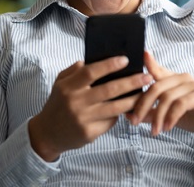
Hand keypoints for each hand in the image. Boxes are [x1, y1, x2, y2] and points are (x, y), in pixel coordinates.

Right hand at [28, 56, 152, 160]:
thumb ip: (75, 71)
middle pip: (109, 89)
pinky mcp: (89, 133)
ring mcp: (83, 119)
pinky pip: (110, 121)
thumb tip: (94, 59)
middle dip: (131, 82)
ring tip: (145, 93)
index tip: (126, 59)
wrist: (47, 133)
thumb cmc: (58, 104)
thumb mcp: (60, 83)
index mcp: (68, 87)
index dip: (110, 65)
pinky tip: (130, 108)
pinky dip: (120, 114)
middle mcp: (76, 102)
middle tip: (147, 76)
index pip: (91, 71)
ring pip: (115, 108)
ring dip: (133, 100)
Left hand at [128, 52, 193, 135]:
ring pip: (167, 96)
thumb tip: (128, 114)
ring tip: (154, 132)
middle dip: (142, 104)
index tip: (132, 62)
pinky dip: (171, 117)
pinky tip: (168, 127)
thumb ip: (151, 112)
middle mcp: (182, 78)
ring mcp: (192, 85)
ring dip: (157, 116)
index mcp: (173, 79)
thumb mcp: (170, 114)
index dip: (144, 63)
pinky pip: (181, 104)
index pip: (154, 69)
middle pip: (155, 86)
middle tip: (134, 121)